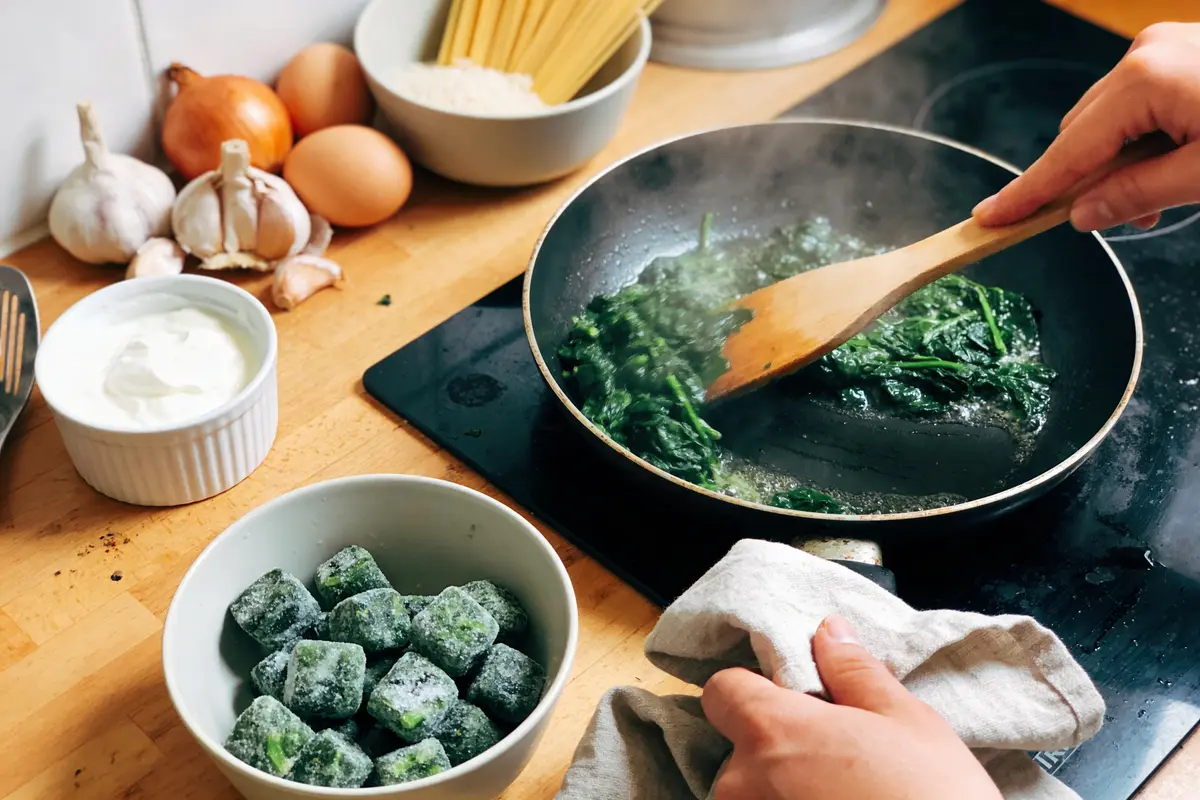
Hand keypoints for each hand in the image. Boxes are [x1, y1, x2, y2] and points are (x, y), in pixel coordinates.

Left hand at [701, 615, 1002, 799]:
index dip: (754, 689)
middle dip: (778, 750)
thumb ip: (854, 672)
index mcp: (772, 731)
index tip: (791, 700)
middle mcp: (742, 784)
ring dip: (783, 792)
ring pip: (751, 795)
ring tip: (843, 797)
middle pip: (740, 749)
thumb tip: (829, 632)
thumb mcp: (908, 723)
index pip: (722, 690)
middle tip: (836, 760)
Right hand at [973, 22, 1199, 231]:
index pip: (1067, 152)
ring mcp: (1162, 46)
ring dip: (1120, 161)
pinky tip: (1178, 157)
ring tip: (1167, 191)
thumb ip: (1139, 193)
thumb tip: (1083, 215)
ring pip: (1109, 120)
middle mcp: (1144, 54)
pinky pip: (1139, 102)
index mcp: (1143, 80)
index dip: (1027, 192)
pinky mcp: (1180, 50)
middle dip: (1090, 180)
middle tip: (1134, 219)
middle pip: (1082, 134)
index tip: (990, 218)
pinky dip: (1144, 137)